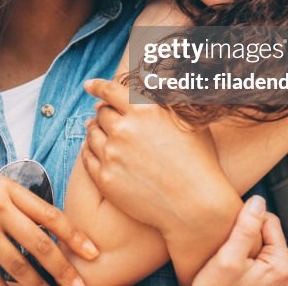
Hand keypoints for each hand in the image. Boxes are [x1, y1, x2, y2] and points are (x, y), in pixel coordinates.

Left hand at [81, 78, 230, 235]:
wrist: (196, 206)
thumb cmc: (199, 161)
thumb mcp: (186, 121)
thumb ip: (164, 100)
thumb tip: (151, 81)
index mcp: (143, 110)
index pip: (110, 90)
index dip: (97, 86)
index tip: (89, 85)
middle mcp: (124, 129)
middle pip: (101, 113)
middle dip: (102, 111)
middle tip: (104, 113)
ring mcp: (112, 154)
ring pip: (92, 133)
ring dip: (94, 130)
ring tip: (99, 131)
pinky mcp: (105, 178)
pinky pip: (87, 157)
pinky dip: (89, 150)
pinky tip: (95, 150)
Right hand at [194, 196, 287, 285]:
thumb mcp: (227, 258)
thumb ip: (245, 228)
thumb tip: (258, 201)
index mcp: (280, 264)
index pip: (269, 221)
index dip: (247, 221)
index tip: (229, 232)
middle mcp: (286, 275)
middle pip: (267, 236)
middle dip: (247, 236)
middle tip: (228, 249)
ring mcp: (279, 283)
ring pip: (262, 249)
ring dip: (247, 249)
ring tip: (230, 259)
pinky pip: (260, 264)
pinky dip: (248, 262)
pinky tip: (234, 270)